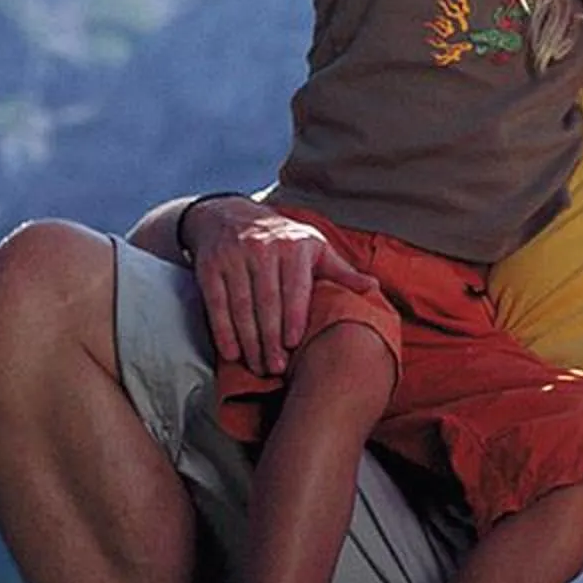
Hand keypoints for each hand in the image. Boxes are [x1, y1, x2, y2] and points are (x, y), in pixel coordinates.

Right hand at [189, 199, 375, 375]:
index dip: (293, 316)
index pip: (294, 287)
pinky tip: (230, 352)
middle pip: (266, 302)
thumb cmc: (283, 239)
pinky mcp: (209, 267)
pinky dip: (222, 330)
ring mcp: (233, 257)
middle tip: (276, 367)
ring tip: (257, 366)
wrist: (230, 215)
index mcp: (295, 247)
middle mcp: (262, 249)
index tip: (293, 343)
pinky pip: (215, 304)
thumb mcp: (314, 247)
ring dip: (248, 341)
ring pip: (241, 306)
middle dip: (270, 338)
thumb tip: (372, 287)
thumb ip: (340, 271)